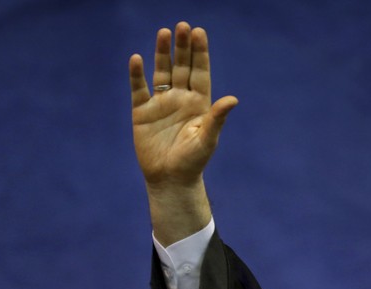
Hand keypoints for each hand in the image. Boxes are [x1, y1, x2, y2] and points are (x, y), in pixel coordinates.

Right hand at [129, 22, 237, 243]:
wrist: (171, 180)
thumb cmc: (193, 162)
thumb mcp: (207, 139)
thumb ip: (217, 118)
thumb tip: (233, 99)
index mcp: (199, 103)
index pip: (200, 72)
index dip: (200, 53)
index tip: (199, 32)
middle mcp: (180, 98)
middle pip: (181, 67)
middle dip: (182, 47)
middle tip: (183, 26)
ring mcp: (161, 103)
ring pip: (161, 72)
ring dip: (162, 53)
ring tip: (164, 33)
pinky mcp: (142, 112)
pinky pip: (139, 89)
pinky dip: (137, 75)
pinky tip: (137, 58)